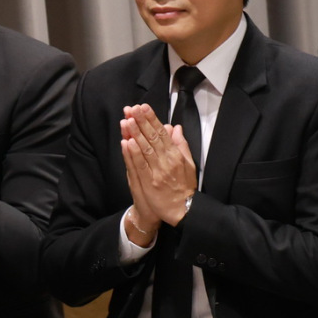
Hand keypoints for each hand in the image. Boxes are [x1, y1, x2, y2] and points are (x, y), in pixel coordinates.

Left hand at [120, 104, 197, 226]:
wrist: (183, 210)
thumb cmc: (184, 187)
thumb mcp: (189, 164)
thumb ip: (181, 145)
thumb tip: (175, 128)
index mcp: (176, 156)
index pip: (162, 134)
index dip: (152, 120)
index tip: (144, 107)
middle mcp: (167, 162)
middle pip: (152, 138)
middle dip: (142, 121)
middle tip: (133, 108)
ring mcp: (157, 172)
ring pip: (145, 149)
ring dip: (136, 133)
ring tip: (128, 119)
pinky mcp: (148, 182)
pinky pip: (139, 165)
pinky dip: (133, 153)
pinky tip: (127, 142)